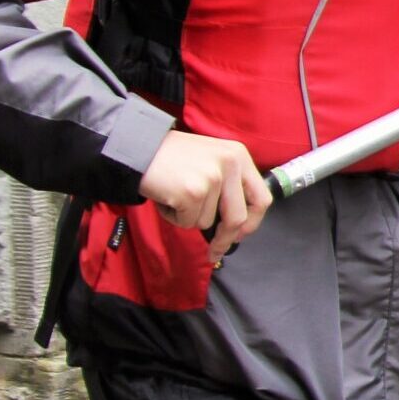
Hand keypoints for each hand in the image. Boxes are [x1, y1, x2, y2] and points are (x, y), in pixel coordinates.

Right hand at [138, 130, 269, 260]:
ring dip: (188, 217)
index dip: (252, 222)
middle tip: (215, 251)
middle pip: (238, 218)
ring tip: (174, 194)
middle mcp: (230, 165)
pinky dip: (173, 217)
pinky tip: (165, 197)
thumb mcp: (210, 159)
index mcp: (239, 156)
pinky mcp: (193, 192)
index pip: (261, 198)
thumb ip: (228, 184)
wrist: (137, 147)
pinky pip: (187, 222)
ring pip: (207, 222)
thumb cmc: (170, 158)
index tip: (241, 235)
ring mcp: (212, 178)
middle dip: (225, 239)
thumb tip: (237, 226)